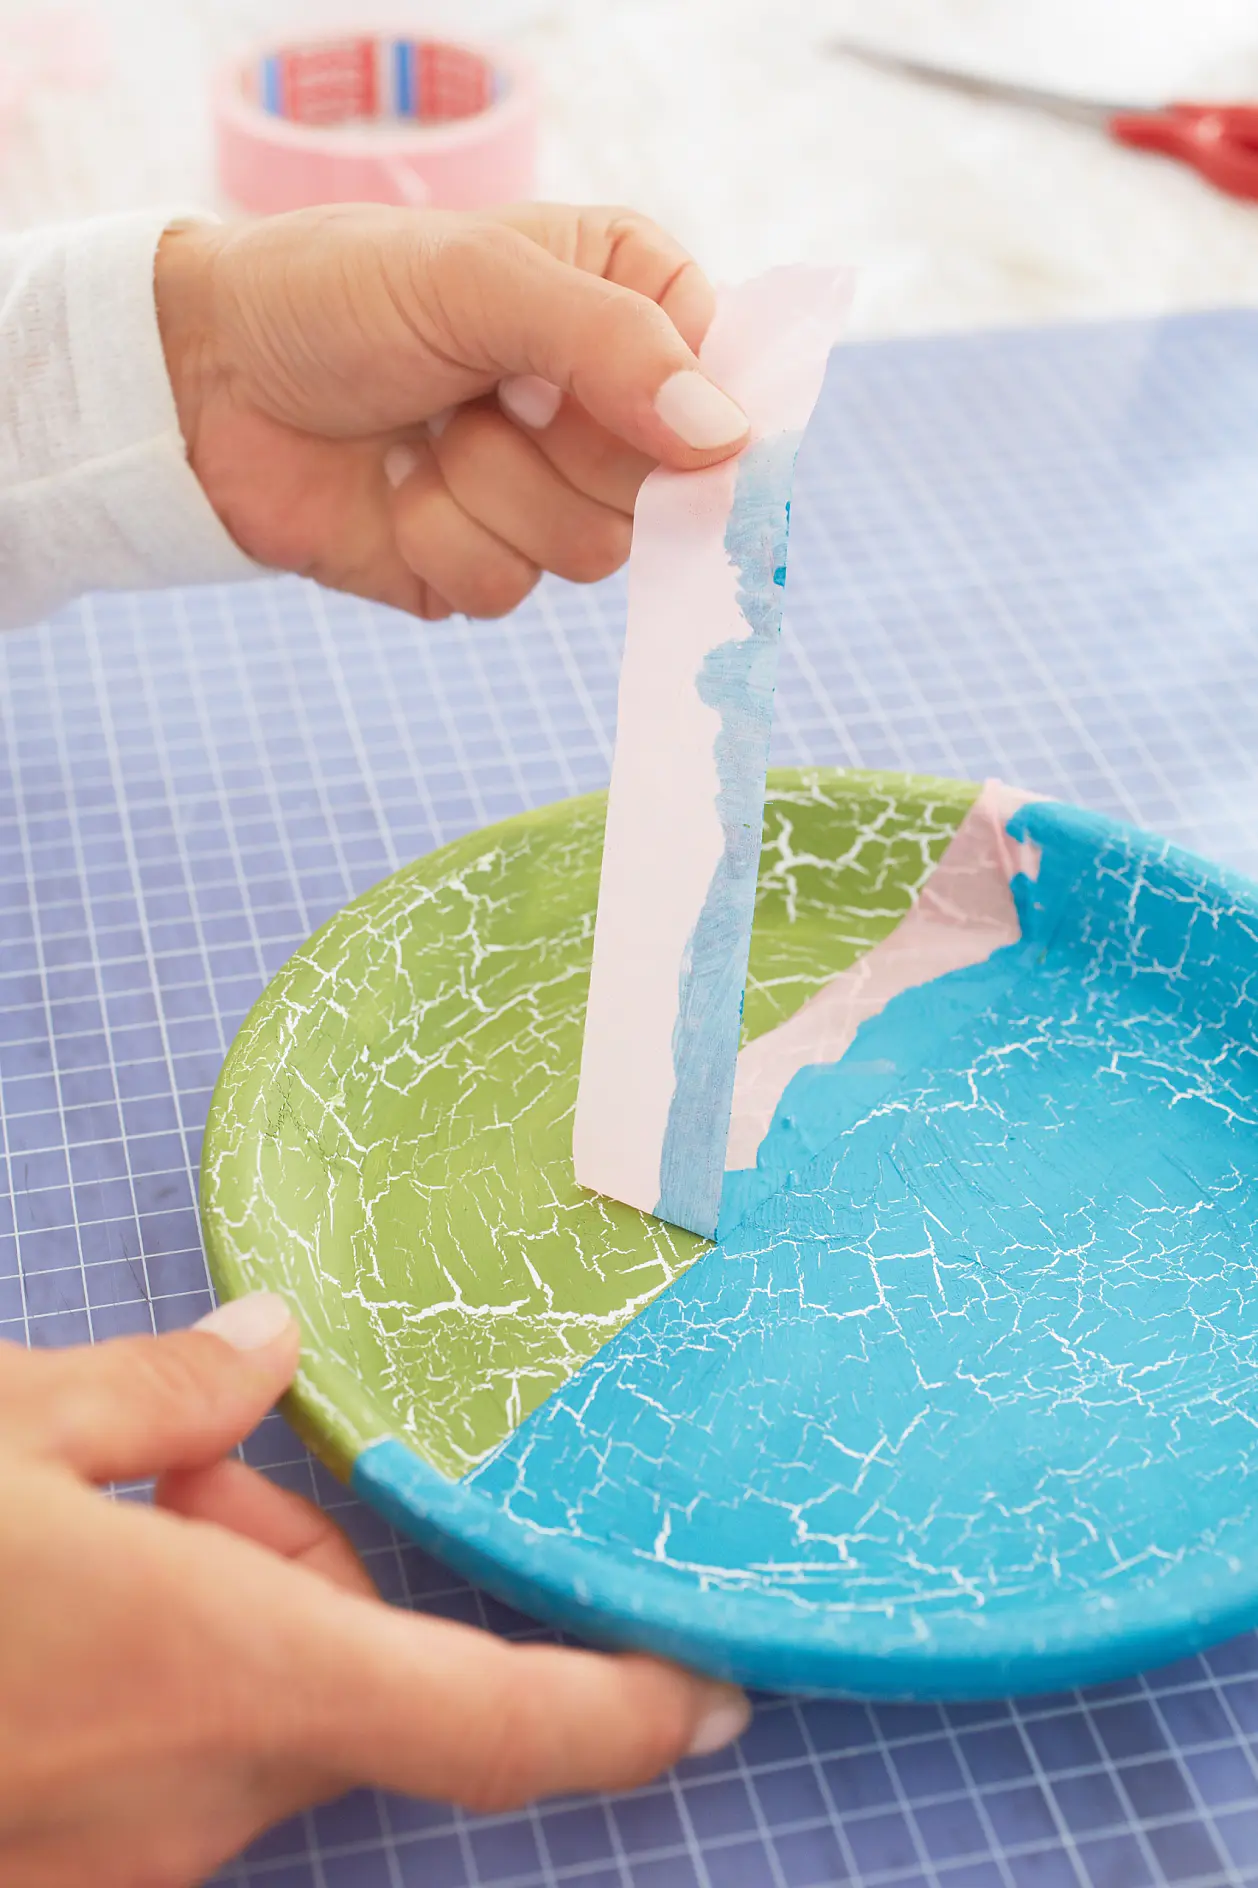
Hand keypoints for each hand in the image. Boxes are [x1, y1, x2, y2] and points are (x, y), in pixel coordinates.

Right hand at [0, 1293, 748, 1887]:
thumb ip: (162, 1393)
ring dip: (210, 1607)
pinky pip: (157, 1769)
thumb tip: (266, 1345)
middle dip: (296, 1556)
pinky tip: (39, 1599)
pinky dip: (143, 1679)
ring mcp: (110, 1864)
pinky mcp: (54, 1875)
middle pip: (339, 1669)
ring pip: (243, 1714)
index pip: (491, 1725)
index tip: (715, 1694)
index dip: (623, 1717)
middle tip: (188, 1455)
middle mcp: (191, 1798)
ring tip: (76, 1507)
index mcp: (221, 1671)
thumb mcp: (4, 1421)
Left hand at [155, 203, 749, 620]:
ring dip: (487, 492)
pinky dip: (438, 542)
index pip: (730, 376)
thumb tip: (728, 440)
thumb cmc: (338, 294)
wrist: (207, 381)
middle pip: (671, 486)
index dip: (683, 403)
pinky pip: (510, 590)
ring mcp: (551, 494)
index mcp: (629, 304)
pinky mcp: (490, 565)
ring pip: (593, 552)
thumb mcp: (480, 281)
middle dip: (559, 446)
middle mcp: (606, 405)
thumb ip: (612, 346)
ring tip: (427, 431)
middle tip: (485, 392)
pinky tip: (397, 488)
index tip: (598, 388)